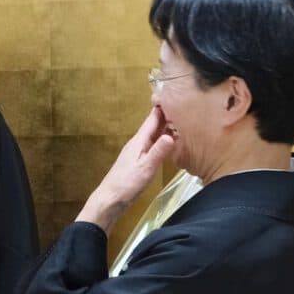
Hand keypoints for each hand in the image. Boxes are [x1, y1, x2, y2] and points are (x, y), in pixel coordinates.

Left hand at [76, 107, 175, 232]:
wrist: (109, 200)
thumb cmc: (126, 184)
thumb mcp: (145, 168)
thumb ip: (158, 152)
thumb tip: (171, 134)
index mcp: (138, 141)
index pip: (152, 119)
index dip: (162, 107)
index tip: (173, 93)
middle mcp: (137, 143)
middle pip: (153, 125)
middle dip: (166, 115)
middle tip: (183, 105)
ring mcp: (137, 152)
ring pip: (154, 135)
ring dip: (165, 127)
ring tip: (180, 120)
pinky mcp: (137, 161)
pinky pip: (152, 145)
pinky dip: (162, 140)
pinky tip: (168, 142)